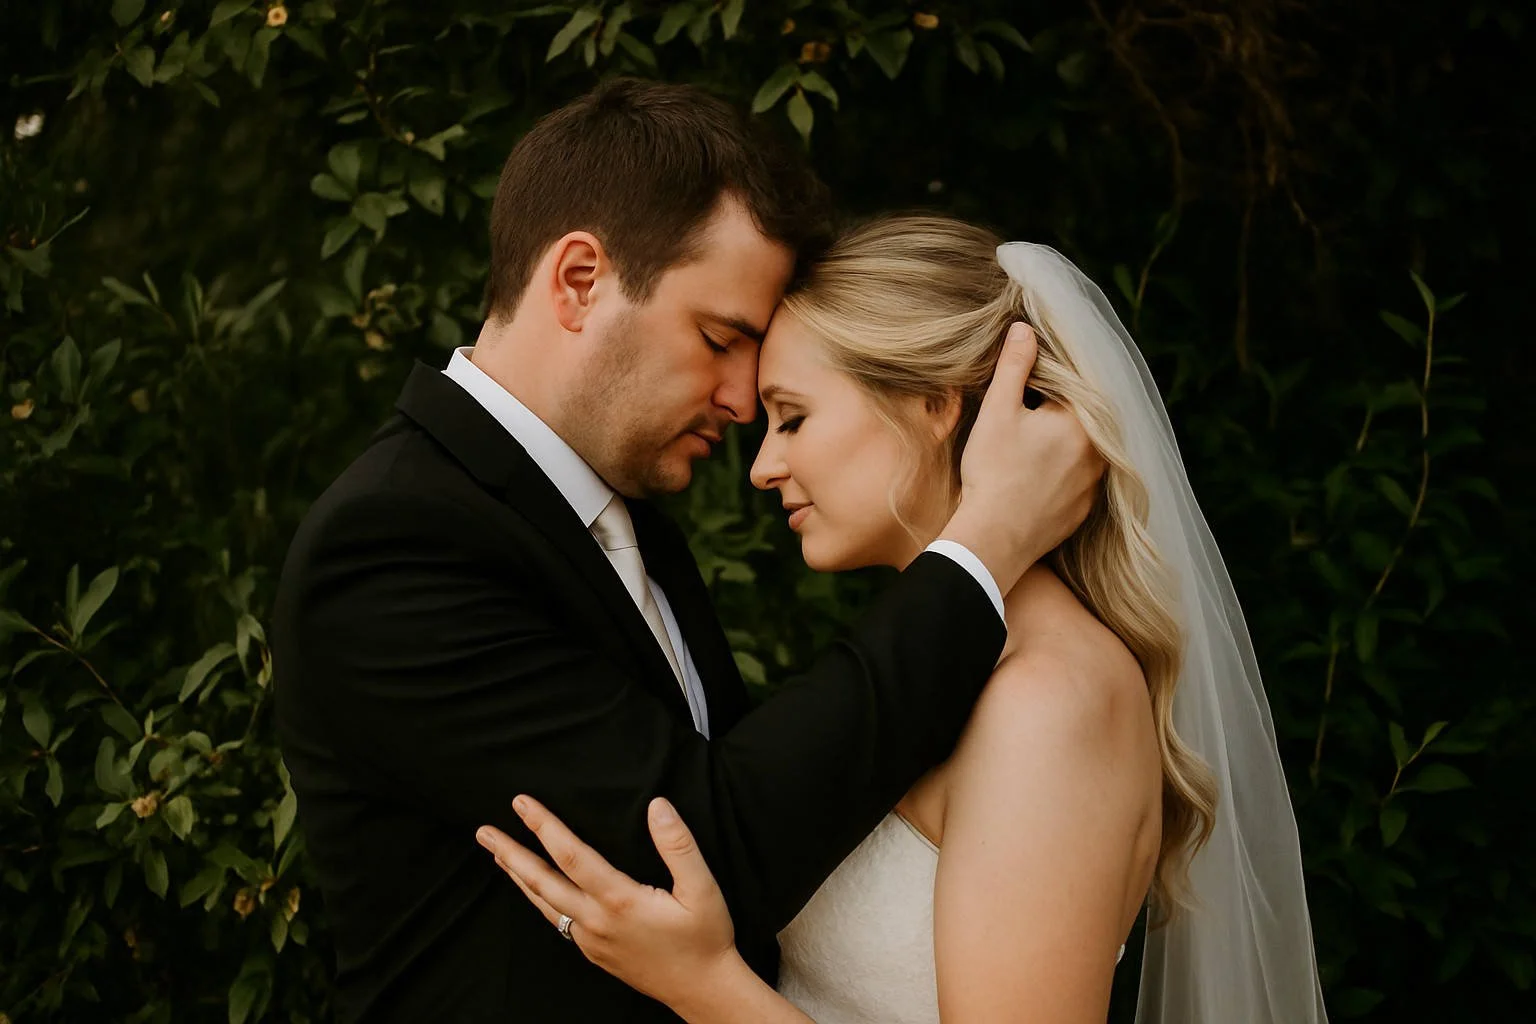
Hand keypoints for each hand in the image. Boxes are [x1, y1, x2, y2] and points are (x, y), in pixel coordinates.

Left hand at [477, 795, 740, 1008]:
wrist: (702, 990)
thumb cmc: (704, 938)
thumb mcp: (702, 888)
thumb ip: (678, 845)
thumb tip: (658, 806)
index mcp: (619, 900)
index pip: (571, 855)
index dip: (544, 826)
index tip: (522, 803)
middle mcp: (596, 920)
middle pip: (542, 881)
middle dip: (511, 853)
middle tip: (484, 832)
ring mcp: (591, 939)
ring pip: (543, 903)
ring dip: (517, 876)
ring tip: (497, 856)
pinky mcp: (593, 951)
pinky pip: (556, 920)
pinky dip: (537, 899)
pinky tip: (534, 890)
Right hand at [942, 322, 1103, 591]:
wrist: (994, 540)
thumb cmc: (993, 473)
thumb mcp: (998, 412)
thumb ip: (1014, 366)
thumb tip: (1025, 329)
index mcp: (1082, 421)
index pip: (1071, 386)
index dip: (1044, 383)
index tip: (1023, 389)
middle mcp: (1099, 452)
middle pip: (1079, 418)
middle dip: (1053, 412)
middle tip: (1021, 419)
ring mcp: (1094, 485)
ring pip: (1081, 450)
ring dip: (1060, 443)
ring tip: (1026, 449)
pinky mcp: (1084, 510)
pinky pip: (1078, 480)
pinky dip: (1060, 473)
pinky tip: (1033, 477)